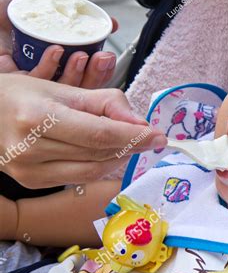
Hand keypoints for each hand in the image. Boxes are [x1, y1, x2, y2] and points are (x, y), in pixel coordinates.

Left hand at [0, 0, 118, 88]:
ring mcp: (25, 83)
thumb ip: (75, 14)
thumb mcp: (44, 4)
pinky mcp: (10, 84)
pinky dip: (50, 68)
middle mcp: (39, 74)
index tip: (108, 56)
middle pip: (75, 88)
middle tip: (104, 59)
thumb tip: (109, 23)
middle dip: (94, 76)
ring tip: (85, 56)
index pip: (81, 75)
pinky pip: (35, 84)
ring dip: (77, 75)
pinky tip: (57, 51)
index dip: (98, 70)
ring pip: (59, 92)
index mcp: (50, 61)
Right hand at [0, 74, 167, 187]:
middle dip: (131, 145)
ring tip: (131, 144)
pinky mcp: (32, 183)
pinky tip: (109, 155)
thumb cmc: (22, 96)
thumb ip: (106, 103)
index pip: (100, 133)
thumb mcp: (64, 89)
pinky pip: (79, 178)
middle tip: (150, 138)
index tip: (159, 136)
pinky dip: (100, 167)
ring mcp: (29, 171)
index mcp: (38, 117)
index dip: (134, 136)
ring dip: (119, 158)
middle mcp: (31, 148)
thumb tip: (141, 122)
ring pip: (92, 171)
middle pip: (99, 153)